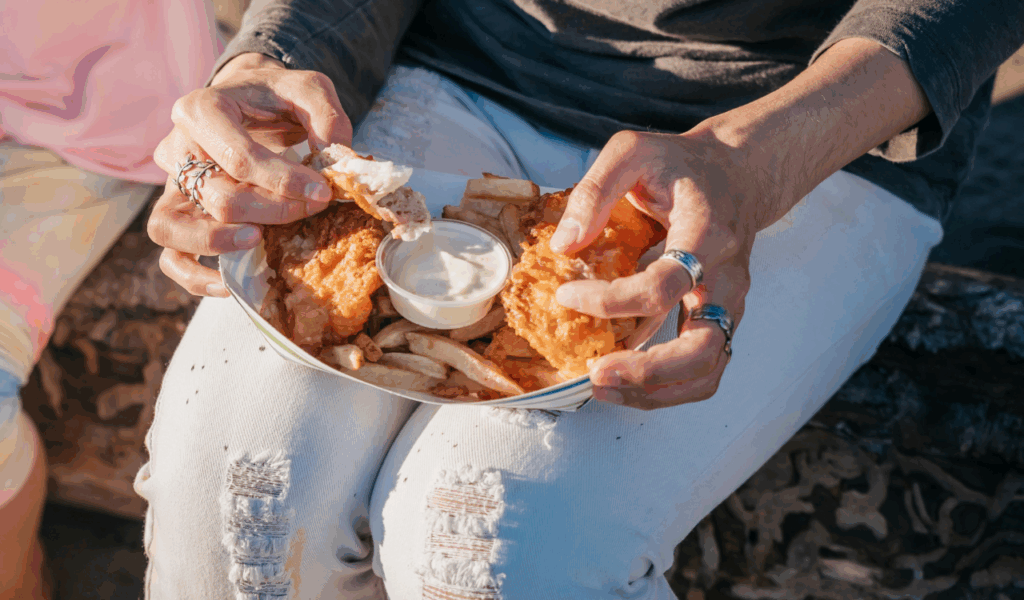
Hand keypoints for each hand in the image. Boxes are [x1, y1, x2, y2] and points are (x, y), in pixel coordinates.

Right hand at [148, 53, 351, 295]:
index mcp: (202, 110)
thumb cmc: (277, 98)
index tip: (323, 191)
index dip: (284, 181)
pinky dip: (193, 276)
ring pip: (170, 227)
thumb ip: (325, 114)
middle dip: (271, 210)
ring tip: (259, 241)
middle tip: (309, 208)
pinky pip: (169, 255)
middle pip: (215, 196)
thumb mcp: (307, 89)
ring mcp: (173, 185)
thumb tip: (335, 155)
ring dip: (219, 243)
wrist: (251, 101)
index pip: (238, 156)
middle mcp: (176, 148)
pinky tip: (230, 286)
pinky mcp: (176, 214)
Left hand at [551, 128, 765, 409]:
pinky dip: (666, 390)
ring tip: (602, 389)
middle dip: (647, 371)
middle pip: (703, 346)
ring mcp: (730, 305)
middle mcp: (728, 277)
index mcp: (707, 234)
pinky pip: (704, 372)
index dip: (612, 299)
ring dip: (656, 392)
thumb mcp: (632, 152)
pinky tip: (622, 385)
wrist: (738, 174)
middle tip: (594, 374)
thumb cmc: (680, 165)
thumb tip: (563, 246)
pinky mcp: (722, 321)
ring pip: (708, 371)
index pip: (666, 283)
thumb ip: (595, 191)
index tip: (566, 293)